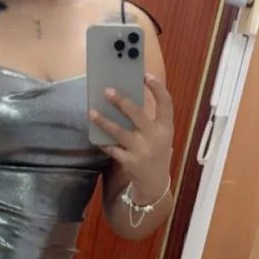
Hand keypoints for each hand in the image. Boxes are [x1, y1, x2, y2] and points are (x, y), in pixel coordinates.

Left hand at [90, 75, 173, 201]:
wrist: (155, 183)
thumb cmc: (155, 151)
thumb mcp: (160, 135)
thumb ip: (149, 119)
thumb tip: (125, 96)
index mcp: (166, 127)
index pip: (166, 103)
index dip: (157, 88)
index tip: (145, 75)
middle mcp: (156, 137)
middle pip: (138, 115)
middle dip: (121, 102)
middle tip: (107, 90)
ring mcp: (142, 150)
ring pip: (120, 132)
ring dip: (104, 121)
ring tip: (91, 112)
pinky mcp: (130, 162)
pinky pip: (112, 149)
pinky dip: (104, 142)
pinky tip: (96, 136)